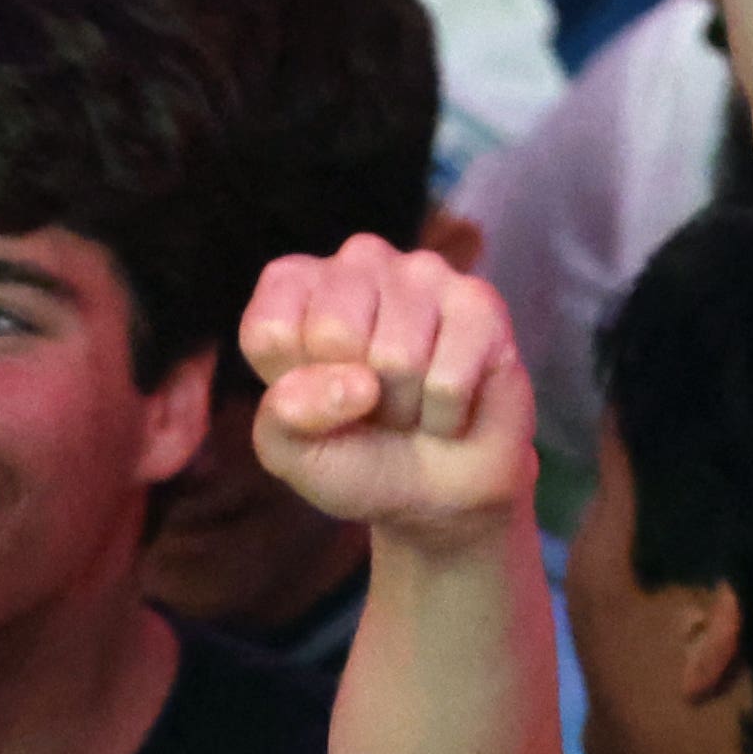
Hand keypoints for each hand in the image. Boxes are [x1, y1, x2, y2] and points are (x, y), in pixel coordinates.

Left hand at [236, 236, 531, 537]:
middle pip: (335, 332)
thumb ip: (283, 416)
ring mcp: (424, 273)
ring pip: (397, 357)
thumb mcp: (291, 451)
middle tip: (374, 403)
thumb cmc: (356, 457)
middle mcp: (359, 260)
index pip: (271, 329)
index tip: (321, 396)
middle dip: (355, 395)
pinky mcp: (481, 302)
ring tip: (412, 401)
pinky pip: (449, 378)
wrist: (437, 492)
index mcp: (297, 284)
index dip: (295, 386)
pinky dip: (446, 415)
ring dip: (405, 406)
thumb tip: (350, 383)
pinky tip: (450, 403)